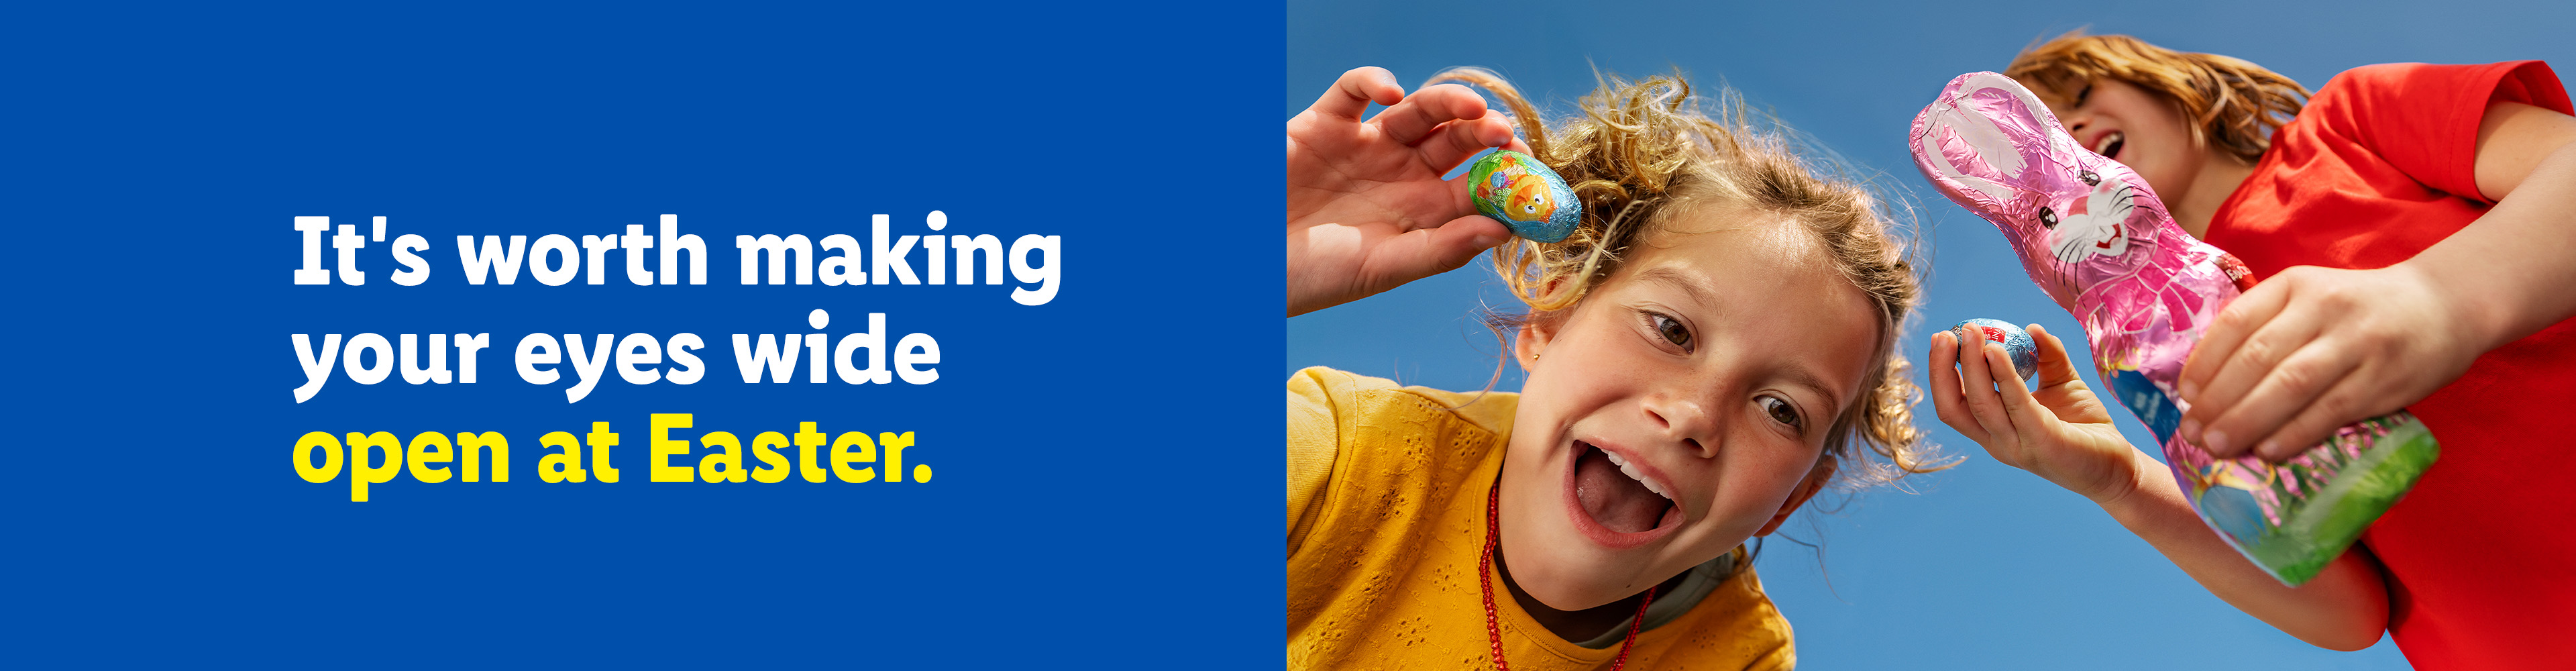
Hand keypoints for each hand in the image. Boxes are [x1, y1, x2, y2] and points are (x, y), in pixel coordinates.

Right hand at [1287, 66, 1524, 316]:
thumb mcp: (1382, 268)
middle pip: (1457, 141)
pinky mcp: (1327, 122)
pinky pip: (1356, 90)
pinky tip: (1391, 91)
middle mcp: (1402, 173)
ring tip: (1473, 110)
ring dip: (1451, 103)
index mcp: (1423, 211)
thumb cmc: (1314, 277)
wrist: (1247, 265)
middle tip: (1506, 135)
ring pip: (1420, 110)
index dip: (1507, 178)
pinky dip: (1374, 81)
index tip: (1532, 176)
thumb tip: (1503, 231)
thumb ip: (1441, 250)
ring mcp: (1367, 145)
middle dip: (1486, 135)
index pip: (1479, 185)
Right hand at [1930, 324, 2141, 503]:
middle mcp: (1998, 442)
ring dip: (1971, 366)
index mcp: (1994, 430)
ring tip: (1972, 333)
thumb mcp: (2062, 383)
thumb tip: (2032, 327)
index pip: (1953, 404)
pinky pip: (2017, 406)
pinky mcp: (2044, 443)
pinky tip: (1998, 351)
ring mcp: (2018, 446)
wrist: (2119, 468)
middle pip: (1954, 407)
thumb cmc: (2086, 427)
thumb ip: (2047, 356)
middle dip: (1943, 369)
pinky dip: (2003, 377)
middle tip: (1946, 333)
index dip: (1941, 372)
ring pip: (1980, 405)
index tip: (1944, 337)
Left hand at [2175, 264, 2484, 461]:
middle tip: (2192, 433)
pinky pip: (2332, 410)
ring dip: (2247, 420)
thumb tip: (2207, 383)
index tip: (2184, 395)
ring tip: (2218, 446)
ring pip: (2291, 385)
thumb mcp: (2309, 298)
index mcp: (2295, 285)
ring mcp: (2357, 342)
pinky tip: (2268, 450)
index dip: (2205, 362)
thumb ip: (2266, 327)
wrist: (2443, 305)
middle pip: (2258, 358)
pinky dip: (2295, 433)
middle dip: (2218, 400)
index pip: (2237, 322)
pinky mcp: (2385, 378)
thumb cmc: (2358, 310)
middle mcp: (2323, 307)